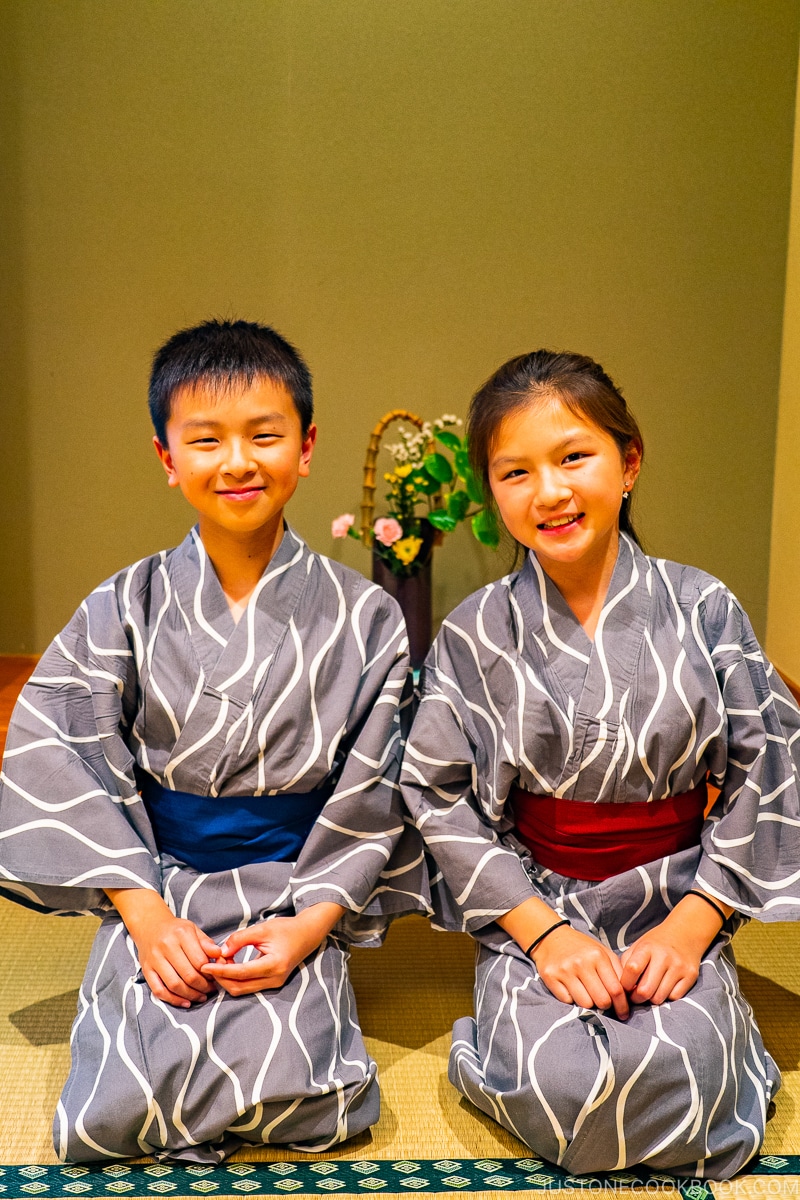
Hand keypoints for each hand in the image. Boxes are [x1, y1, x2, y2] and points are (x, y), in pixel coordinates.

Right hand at [105, 888, 222, 1007]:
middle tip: (210, 990)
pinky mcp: (146, 970)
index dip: (210, 973)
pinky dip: (173, 1000)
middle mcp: (166, 946)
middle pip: (188, 975)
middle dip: (203, 987)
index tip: (216, 977)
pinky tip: (185, 1002)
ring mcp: (154, 959)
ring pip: (174, 985)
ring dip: (191, 995)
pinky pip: (159, 991)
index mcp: (181, 934)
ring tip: (201, 997)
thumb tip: (220, 956)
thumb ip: (207, 943)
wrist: (149, 925)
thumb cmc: (175, 929)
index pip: (200, 960)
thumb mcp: (193, 929)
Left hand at [201, 902, 345, 995]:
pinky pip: (249, 987)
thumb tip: (221, 951)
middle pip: (239, 987)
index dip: (221, 971)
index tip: (205, 966)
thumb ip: (240, 939)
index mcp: (274, 965)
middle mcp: (274, 979)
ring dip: (227, 980)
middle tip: (211, 963)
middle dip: (221, 978)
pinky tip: (229, 967)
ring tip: (219, 963)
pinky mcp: (272, 984)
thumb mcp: (262, 929)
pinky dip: (236, 980)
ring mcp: (274, 984)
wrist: (307, 934)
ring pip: (242, 990)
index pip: (241, 973)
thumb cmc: (286, 928)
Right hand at [496, 895, 628, 1019]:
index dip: (622, 1005)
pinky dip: (572, 1000)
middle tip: (604, 1004)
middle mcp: (581, 963)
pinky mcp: (550, 977)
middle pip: (602, 1000)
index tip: (624, 1013)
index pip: (616, 989)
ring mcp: (565, 971)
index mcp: (597, 956)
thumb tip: (630, 994)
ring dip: (589, 1004)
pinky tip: (572, 990)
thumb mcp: (602, 952)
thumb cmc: (581, 948)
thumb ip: (617, 971)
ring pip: (585, 1003)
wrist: (550, 937)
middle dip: (606, 1006)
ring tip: (588, 995)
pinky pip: (567, 1001)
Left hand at [619, 894, 724, 1004]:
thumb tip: (621, 988)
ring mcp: (679, 967)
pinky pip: (674, 998)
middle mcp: (664, 957)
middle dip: (636, 998)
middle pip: (645, 990)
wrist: (685, 934)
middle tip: (635, 995)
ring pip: (659, 998)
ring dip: (651, 999)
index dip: (625, 984)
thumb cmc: (656, 943)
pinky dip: (667, 997)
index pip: (632, 969)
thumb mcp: (638, 946)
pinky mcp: (691, 976)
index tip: (624, 987)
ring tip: (650, 991)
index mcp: (647, 948)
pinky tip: (664, 988)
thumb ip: (626, 964)